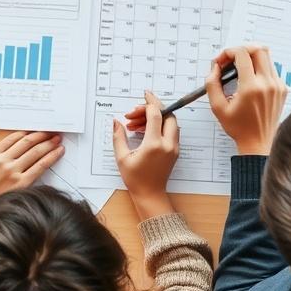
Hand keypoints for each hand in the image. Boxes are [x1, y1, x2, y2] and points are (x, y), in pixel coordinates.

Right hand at [0, 131, 63, 208]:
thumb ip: (0, 153)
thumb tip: (21, 142)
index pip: (14, 137)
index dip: (29, 132)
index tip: (37, 130)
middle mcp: (3, 161)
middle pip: (27, 142)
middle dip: (42, 135)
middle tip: (51, 132)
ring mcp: (12, 172)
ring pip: (35, 151)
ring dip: (49, 143)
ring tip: (57, 139)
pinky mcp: (22, 182)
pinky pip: (40, 165)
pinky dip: (51, 156)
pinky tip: (58, 152)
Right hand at [113, 91, 178, 219]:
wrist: (150, 195)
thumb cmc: (135, 179)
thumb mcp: (122, 158)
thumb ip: (119, 137)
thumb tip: (116, 122)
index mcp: (154, 144)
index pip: (156, 115)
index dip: (149, 102)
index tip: (144, 95)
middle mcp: (167, 144)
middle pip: (167, 115)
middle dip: (152, 109)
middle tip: (136, 112)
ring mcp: (173, 147)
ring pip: (170, 122)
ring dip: (156, 118)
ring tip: (135, 124)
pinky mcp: (175, 151)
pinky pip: (170, 131)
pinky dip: (159, 126)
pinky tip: (144, 130)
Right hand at [206, 45, 286, 154]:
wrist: (258, 143)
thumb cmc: (239, 128)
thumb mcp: (217, 107)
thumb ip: (212, 83)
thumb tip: (215, 67)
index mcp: (251, 88)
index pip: (242, 53)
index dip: (228, 52)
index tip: (222, 60)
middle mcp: (267, 84)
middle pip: (259, 48)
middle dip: (242, 49)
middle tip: (232, 58)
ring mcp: (278, 86)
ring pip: (267, 56)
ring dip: (252, 57)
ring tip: (241, 69)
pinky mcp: (283, 89)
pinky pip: (272, 69)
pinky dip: (260, 68)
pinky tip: (251, 79)